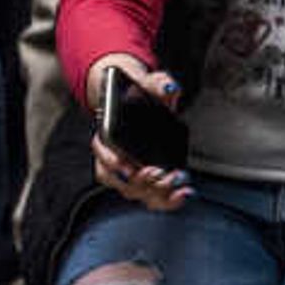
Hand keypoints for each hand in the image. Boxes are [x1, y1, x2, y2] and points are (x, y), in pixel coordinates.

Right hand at [87, 57, 190, 208]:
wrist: (143, 103)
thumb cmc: (142, 95)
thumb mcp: (150, 84)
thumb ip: (158, 84)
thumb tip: (170, 89)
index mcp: (107, 133)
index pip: (100, 150)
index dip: (110, 160)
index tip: (125, 164)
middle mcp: (112, 158)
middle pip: (119, 178)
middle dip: (140, 180)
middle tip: (160, 173)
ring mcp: (128, 173)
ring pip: (135, 192)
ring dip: (156, 193)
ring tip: (178, 184)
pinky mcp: (145, 182)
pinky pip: (151, 198)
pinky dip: (167, 201)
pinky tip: (184, 193)